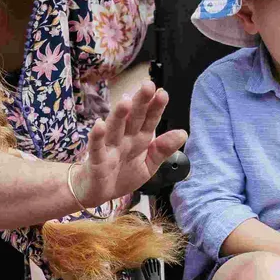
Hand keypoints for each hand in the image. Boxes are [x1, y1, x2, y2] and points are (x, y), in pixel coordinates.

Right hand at [73, 84, 186, 208]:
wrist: (97, 193)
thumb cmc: (121, 175)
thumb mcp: (148, 165)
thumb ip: (163, 150)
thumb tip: (183, 133)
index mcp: (139, 139)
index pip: (149, 120)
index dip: (156, 107)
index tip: (163, 93)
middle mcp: (124, 139)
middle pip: (133, 118)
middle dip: (140, 103)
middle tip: (148, 85)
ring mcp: (109, 148)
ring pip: (114, 128)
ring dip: (119, 115)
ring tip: (126, 101)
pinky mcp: (96, 160)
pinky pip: (96, 147)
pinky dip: (97, 136)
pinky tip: (99, 125)